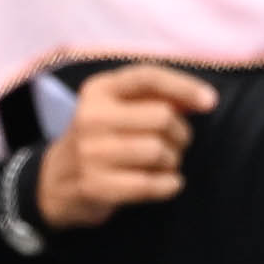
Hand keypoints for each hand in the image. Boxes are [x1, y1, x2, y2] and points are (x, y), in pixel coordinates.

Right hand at [32, 61, 214, 229]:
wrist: (54, 183)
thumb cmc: (101, 140)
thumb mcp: (118, 109)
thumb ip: (156, 99)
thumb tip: (202, 100)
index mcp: (98, 90)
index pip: (148, 77)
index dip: (184, 87)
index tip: (210, 102)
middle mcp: (90, 117)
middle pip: (162, 117)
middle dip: (181, 133)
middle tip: (177, 143)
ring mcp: (90, 153)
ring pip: (158, 151)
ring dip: (173, 160)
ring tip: (166, 164)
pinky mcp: (94, 185)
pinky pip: (149, 184)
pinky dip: (169, 185)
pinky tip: (169, 183)